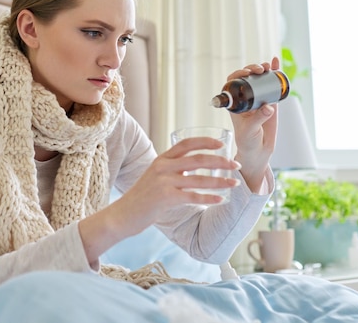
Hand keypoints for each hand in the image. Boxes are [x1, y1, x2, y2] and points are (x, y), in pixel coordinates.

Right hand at [78, 137, 239, 264]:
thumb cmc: (141, 199)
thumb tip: (194, 167)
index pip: (186, 143)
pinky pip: (192, 197)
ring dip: (220, 181)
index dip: (205, 141)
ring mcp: (163, 182)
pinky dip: (208, 198)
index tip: (221, 143)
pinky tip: (220, 200)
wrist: (121, 215)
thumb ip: (171, 170)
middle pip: (197, 159)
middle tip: (236, 165)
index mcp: (161, 159)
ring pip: (198, 179)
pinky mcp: (164, 198)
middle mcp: (162, 167)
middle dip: (220, 161)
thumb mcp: (154, 177)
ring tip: (235, 183)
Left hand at [227, 56, 279, 190]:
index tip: (247, 73)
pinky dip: (274, 73)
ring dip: (264, 69)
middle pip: (247, 77)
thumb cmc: (247, 141)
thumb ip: (258, 119)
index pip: (233, 83)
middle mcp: (245, 98)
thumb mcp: (249, 130)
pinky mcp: (271, 101)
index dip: (238, 74)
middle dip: (252, 69)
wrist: (259, 151)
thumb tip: (269, 106)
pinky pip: (272, 85)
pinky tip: (276, 63)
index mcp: (234, 103)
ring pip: (259, 79)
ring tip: (269, 66)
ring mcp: (258, 98)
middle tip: (260, 70)